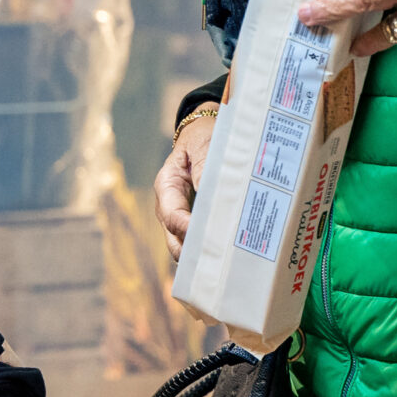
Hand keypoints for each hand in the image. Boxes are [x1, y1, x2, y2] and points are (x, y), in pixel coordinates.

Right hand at [155, 111, 217, 259]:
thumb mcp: (204, 146)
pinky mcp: (194, 220)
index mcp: (167, 186)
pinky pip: (198, 241)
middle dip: (194, 253)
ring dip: (204, 254)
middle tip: (218, 261)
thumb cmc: (203, 138)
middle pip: (175, 239)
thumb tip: (211, 198)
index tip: (208, 237)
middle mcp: (170, 205)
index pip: (172, 216)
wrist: (203, 135)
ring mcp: (181, 215)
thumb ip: (206, 170)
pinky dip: (211, 248)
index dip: (188, 230)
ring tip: (227, 261)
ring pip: (186, 245)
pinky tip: (230, 253)